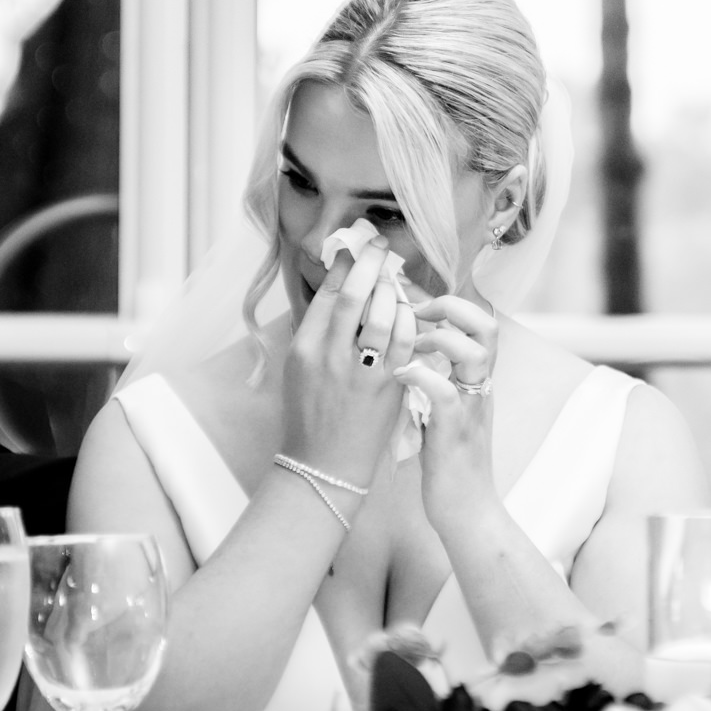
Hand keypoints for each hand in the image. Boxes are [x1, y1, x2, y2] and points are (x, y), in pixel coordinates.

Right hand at [280, 233, 417, 486]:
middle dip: (370, 264)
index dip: (344, 265)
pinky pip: (406, 341)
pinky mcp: (389, 385)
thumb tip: (339, 286)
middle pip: (354, 296)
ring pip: (383, 314)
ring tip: (394, 279)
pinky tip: (410, 312)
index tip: (356, 246)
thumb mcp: (299, 367)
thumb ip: (318, 328)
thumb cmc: (311, 413)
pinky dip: (410, 320)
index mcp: (305, 348)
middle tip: (379, 246)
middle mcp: (331, 356)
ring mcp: (362, 371)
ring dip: (392, 290)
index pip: (327, 294)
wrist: (324, 465)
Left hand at [393, 294, 497, 526]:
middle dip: (450, 306)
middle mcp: (480, 388)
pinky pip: (444, 393)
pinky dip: (421, 376)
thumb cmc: (448, 462)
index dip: (449, 302)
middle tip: (416, 312)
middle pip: (486, 326)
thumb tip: (413, 350)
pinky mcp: (453, 433)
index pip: (479, 323)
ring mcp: (470, 409)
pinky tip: (399, 374)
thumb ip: (440, 378)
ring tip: (410, 343)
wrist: (467, 512)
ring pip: (474, 352)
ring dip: (438, 337)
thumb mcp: (447, 410)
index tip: (414, 301)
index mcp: (477, 380)